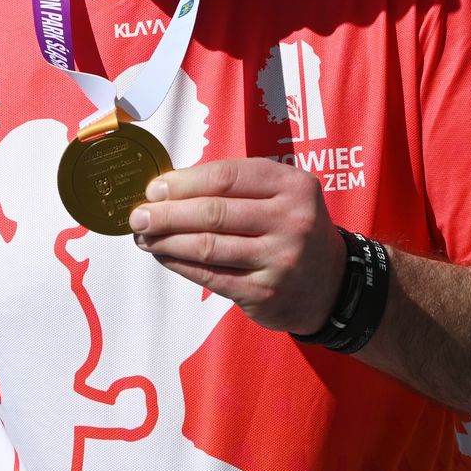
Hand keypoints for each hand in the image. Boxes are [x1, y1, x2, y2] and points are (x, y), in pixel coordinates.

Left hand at [127, 158, 345, 334]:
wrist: (332, 283)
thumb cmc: (292, 228)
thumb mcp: (281, 194)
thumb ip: (236, 185)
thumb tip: (169, 187)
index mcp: (293, 185)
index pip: (227, 177)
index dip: (183, 182)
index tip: (154, 188)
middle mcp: (291, 221)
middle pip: (213, 213)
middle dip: (167, 214)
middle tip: (138, 215)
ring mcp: (279, 260)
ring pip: (208, 247)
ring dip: (167, 241)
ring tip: (144, 236)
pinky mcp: (265, 293)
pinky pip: (211, 276)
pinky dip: (180, 265)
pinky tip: (164, 256)